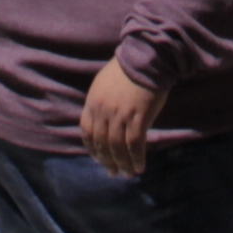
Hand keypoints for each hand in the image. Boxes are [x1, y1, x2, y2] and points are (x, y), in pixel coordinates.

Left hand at [77, 56, 159, 179]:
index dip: (92, 148)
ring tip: (128, 173)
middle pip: (102, 143)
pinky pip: (135, 144)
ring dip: (122, 164)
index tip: (98, 158)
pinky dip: (136, 158)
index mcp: (92, 102)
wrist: (145, 59)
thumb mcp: (103, 84)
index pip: (87, 131)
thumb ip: (101, 102)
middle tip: (113, 172)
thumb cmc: (126, 68)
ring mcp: (120, 116)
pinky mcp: (138, 118)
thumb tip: (104, 122)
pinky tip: (139, 166)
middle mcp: (103, 112)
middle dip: (107, 161)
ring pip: (118, 147)